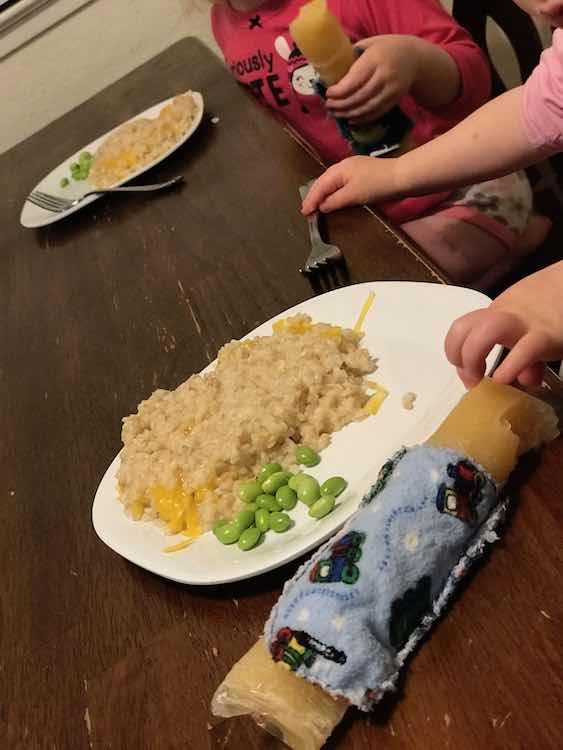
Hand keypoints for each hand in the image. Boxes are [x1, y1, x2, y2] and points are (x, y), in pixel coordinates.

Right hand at [302, 156, 396, 213]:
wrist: (402, 177)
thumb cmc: (376, 185)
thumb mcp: (352, 195)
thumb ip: (334, 201)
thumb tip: (321, 206)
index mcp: (339, 170)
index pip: (320, 186)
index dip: (311, 200)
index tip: (304, 213)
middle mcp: (343, 166)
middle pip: (323, 181)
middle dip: (314, 195)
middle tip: (306, 210)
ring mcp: (353, 169)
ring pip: (331, 182)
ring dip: (322, 194)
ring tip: (315, 205)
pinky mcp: (362, 175)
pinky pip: (340, 183)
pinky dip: (332, 192)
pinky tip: (332, 198)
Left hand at [325, 35, 421, 123]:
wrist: (416, 58)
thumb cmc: (388, 48)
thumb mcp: (371, 43)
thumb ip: (353, 53)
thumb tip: (331, 66)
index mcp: (376, 59)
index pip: (355, 80)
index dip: (339, 91)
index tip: (328, 93)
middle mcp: (385, 75)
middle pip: (360, 96)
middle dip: (341, 104)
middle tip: (329, 106)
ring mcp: (392, 90)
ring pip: (367, 107)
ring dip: (350, 114)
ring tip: (337, 114)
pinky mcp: (395, 100)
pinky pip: (377, 113)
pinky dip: (363, 118)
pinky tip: (351, 119)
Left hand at [445, 261, 562, 387]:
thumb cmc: (555, 304)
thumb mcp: (533, 325)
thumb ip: (523, 353)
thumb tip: (523, 379)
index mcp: (497, 312)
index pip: (461, 328)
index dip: (456, 353)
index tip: (467, 373)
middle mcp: (505, 315)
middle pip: (462, 328)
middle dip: (456, 356)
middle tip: (470, 379)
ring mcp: (524, 323)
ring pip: (484, 333)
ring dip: (474, 359)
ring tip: (481, 380)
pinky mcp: (546, 335)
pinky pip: (523, 351)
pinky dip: (510, 368)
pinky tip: (506, 380)